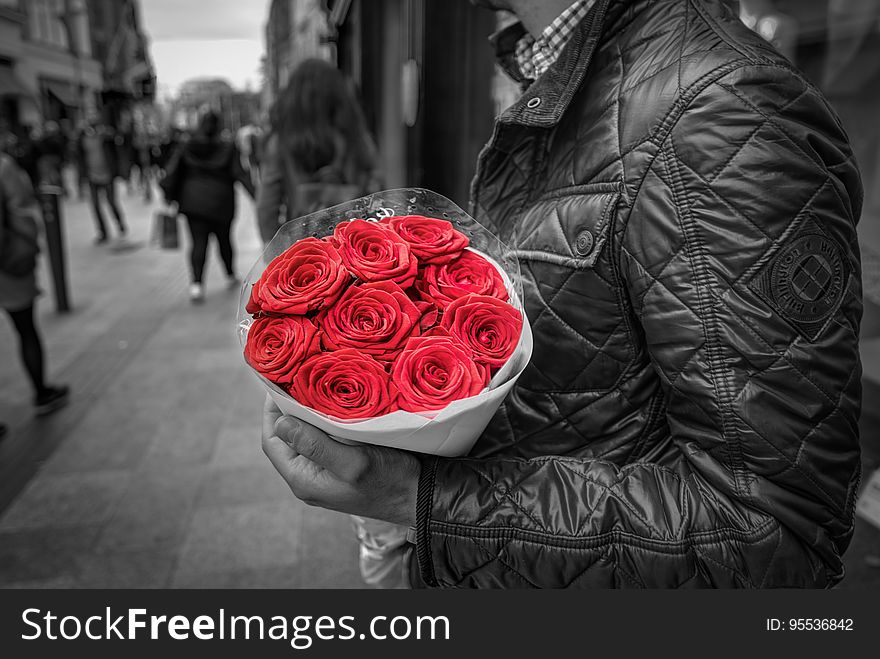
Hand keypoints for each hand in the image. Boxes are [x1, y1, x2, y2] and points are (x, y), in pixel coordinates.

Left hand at [262, 395, 419, 525]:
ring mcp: (325, 472)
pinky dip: (323, 422)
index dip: (272, 412)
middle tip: (298, 380)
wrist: (420, 496)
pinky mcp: (340, 465)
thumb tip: (282, 423)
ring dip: (306, 414)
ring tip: (314, 388)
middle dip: (289, 410)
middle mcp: (309, 478)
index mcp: (304, 479)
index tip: (278, 384)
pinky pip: (323, 440)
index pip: (272, 442)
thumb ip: (315, 445)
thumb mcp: (353, 461)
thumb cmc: (389, 481)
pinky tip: (333, 406)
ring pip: (305, 438)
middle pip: (286, 438)